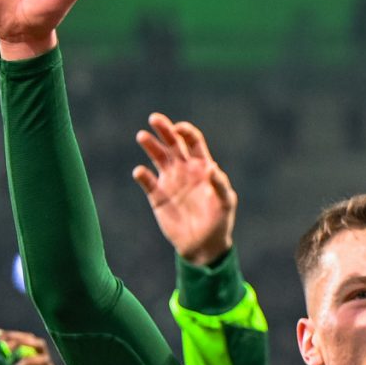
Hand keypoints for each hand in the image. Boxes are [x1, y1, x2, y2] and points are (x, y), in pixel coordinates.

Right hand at [134, 115, 237, 264]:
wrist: (203, 246)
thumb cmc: (219, 221)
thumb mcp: (225, 203)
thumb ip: (220, 184)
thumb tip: (211, 168)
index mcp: (201, 166)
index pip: (192, 141)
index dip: (185, 132)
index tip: (178, 129)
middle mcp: (184, 169)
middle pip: (172, 144)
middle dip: (164, 129)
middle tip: (154, 119)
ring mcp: (170, 182)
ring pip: (157, 157)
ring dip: (150, 146)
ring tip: (142, 136)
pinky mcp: (157, 197)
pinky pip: (147, 182)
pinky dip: (142, 175)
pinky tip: (140, 172)